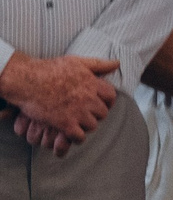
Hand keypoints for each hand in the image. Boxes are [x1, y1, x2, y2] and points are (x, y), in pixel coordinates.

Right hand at [0, 53, 115, 148]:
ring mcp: (78, 112)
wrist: (27, 80)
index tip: (100, 103)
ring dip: (86, 125)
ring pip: (92, 125)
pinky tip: (70, 133)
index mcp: (93, 84)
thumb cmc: (50, 69)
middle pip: (102, 113)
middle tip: (85, 114)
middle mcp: (88, 98)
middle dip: (95, 114)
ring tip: (77, 123)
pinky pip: (79, 137)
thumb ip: (99, 64)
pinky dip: (76, 137)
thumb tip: (117, 63)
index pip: (111, 96)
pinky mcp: (65, 123)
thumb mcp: (77, 62)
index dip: (107, 101)